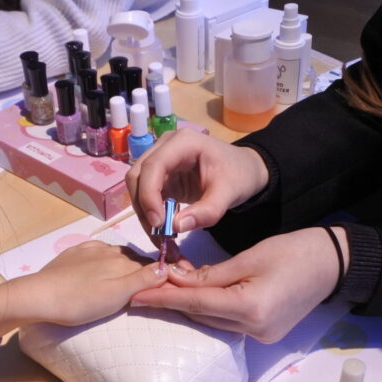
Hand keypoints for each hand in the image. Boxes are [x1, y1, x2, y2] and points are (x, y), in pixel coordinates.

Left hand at [0, 241, 167, 340]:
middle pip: (136, 259)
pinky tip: (103, 265)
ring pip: (118, 254)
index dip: (160, 275)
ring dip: (126, 264)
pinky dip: (106, 258)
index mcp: (124, 262)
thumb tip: (166, 267)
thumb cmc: (81, 302)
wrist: (41, 296)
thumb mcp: (117, 295)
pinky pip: (98, 251)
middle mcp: (111, 251)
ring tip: (125, 279)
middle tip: (147, 286)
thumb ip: (143, 281)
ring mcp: (91, 250)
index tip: (166, 286)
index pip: (151, 266)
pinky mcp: (75, 253)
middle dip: (144, 269)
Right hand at [125, 128, 269, 238]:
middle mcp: (165, 147)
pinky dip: (151, 215)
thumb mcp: (229, 193)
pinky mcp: (160, 176)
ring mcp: (160, 160)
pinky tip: (164, 231)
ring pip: (137, 188)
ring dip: (144, 214)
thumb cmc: (239, 175)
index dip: (149, 195)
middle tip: (159, 235)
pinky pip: (146, 196)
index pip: (153, 166)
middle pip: (137, 176)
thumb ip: (207, 211)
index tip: (159, 223)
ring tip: (162, 238)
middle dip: (143, 208)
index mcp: (182, 142)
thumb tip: (176, 227)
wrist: (245, 171)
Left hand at [129, 228, 346, 342]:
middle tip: (143, 286)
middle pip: (200, 316)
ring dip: (188, 306)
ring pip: (211, 321)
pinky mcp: (264, 333)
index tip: (135, 295)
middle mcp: (254, 330)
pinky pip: (226, 322)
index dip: (162, 298)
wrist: (334, 264)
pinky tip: (193, 296)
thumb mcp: (250, 257)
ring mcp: (261, 336)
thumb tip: (176, 280)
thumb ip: (210, 274)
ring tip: (162, 289)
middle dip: (171, 301)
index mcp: (251, 308)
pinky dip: (208, 309)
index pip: (195, 303)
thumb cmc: (295, 252)